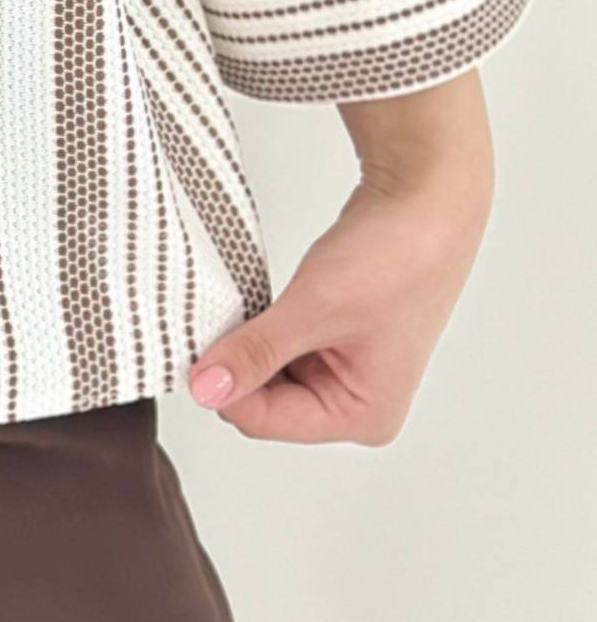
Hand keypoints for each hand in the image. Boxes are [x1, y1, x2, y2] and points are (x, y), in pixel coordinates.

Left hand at [186, 69, 494, 443]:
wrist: (427, 201)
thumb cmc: (394, 257)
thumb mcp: (313, 308)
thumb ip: (255, 352)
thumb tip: (204, 388)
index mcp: (363, 416)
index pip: (264, 420)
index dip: (224, 383)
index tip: (195, 345)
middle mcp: (357, 405)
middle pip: (264, 403)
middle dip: (239, 363)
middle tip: (222, 318)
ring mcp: (347, 374)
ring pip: (267, 374)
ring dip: (250, 342)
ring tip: (252, 305)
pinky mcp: (335, 343)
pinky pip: (281, 348)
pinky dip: (263, 327)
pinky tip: (262, 302)